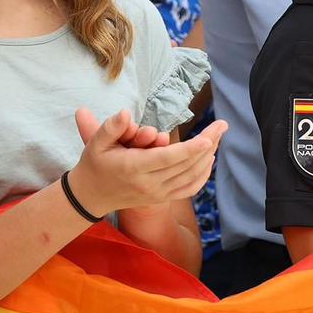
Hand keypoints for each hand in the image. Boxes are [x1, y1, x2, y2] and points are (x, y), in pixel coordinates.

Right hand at [67, 108, 225, 216]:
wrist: (91, 196)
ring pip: (190, 176)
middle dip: (207, 144)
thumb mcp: (95, 142)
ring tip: (218, 136)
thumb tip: (127, 113)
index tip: (208, 139)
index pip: (167, 159)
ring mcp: (157, 194)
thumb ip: (111, 127)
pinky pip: (188, 189)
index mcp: (133, 168)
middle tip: (222, 125)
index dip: (189, 150)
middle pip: (185, 165)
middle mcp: (148, 184)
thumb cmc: (94, 163)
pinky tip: (209, 160)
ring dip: (207, 156)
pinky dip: (202, 176)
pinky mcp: (161, 198)